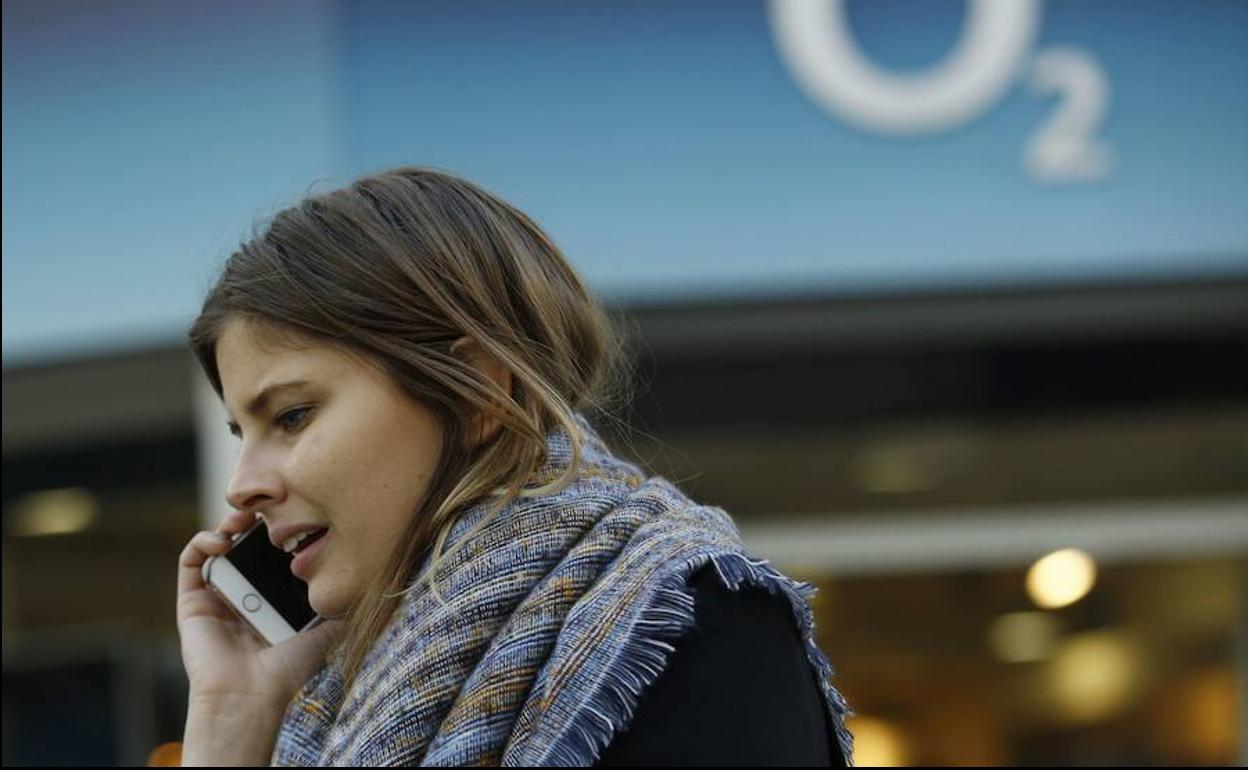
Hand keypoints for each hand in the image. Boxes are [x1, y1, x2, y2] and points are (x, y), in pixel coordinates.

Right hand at [176, 508, 344, 706]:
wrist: (250, 696)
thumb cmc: (286, 670)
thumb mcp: (324, 633)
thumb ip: (341, 609)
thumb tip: (368, 587)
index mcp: (270, 599)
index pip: (272, 555)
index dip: (279, 532)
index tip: (293, 513)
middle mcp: (242, 595)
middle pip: (244, 544)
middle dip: (253, 521)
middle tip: (267, 508)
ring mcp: (216, 597)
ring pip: (217, 547)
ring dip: (227, 524)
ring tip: (243, 517)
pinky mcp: (192, 601)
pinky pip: (190, 562)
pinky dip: (201, 543)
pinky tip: (222, 540)